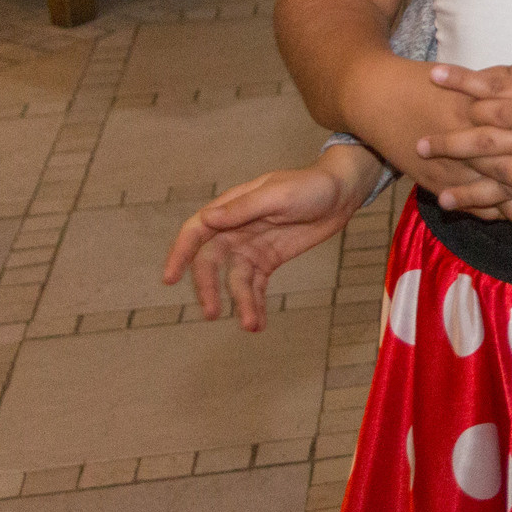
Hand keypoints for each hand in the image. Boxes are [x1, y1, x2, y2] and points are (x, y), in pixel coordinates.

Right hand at [162, 155, 369, 329]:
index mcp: (231, 207)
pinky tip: (258, 323)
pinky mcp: (269, 261)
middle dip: (208, 288)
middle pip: (210, 262)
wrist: (342, 192)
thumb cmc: (309, 185)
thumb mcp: (278, 195)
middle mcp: (236, 229)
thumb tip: (207, 219)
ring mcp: (252, 247)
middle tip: (211, 313)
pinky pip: (256, 286)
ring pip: (235, 280)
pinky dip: (255, 303)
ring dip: (239, 302)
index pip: (196, 231)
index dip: (180, 253)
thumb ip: (244, 208)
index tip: (169, 278)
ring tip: (250, 325)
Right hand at [339, 51, 511, 207]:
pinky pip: (473, 207)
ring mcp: (451, 169)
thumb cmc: (426, 83)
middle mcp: (462, 141)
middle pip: (504, 162)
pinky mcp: (440, 185)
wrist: (375, 98)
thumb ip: (504, 77)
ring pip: (493, 196)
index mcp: (472, 107)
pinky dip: (497, 217)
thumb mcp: (466, 76)